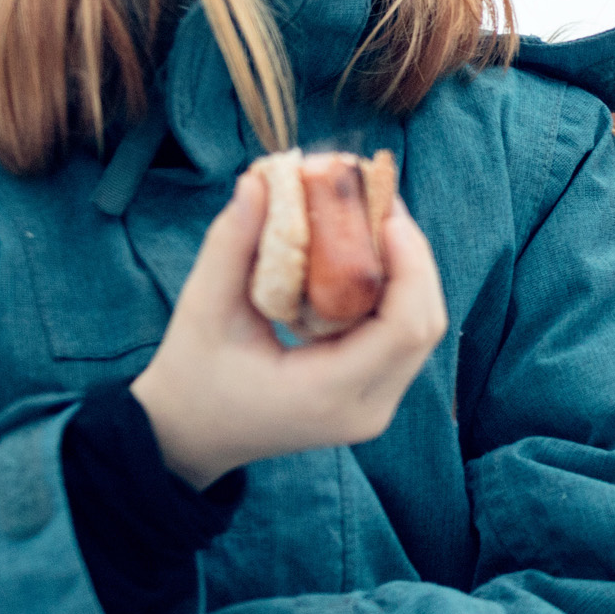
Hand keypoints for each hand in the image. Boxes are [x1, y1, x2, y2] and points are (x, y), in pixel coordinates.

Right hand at [129, 172, 449, 488]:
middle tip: (380, 202)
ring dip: (405, 271)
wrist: (190, 435)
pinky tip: (363, 256)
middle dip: (412, 257)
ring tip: (372, 220)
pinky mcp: (372, 396)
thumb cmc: (191, 374)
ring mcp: (375, 408)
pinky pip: (401, 337)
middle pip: (425, 325)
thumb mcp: (203, 307)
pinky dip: (392, 292)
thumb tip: (262, 178)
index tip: (386, 210)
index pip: (403, 327)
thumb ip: (233, 243)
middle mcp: (367, 409)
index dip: (408, 263)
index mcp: (328, 395)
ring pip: (420, 329)